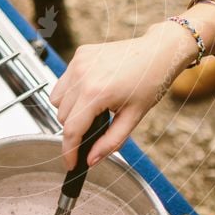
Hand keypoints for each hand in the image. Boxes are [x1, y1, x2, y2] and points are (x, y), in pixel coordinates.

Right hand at [50, 25, 198, 168]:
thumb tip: (91, 160)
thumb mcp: (133, 117)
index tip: (70, 163)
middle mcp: (82, 75)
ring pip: (57, 100)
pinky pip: (64, 82)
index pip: (71, 130)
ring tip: (92, 109)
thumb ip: (110, 142)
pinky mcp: (79, 54)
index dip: (69, 151)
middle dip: (74, 129)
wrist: (158, 52)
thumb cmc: (150, 81)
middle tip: (94, 128)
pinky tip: (90, 91)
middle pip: (61, 116)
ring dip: (69, 110)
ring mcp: (79, 62)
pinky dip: (71, 92)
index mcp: (96, 92)